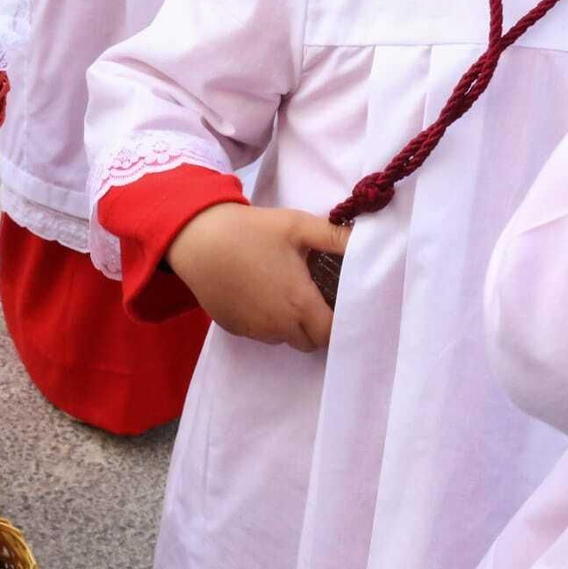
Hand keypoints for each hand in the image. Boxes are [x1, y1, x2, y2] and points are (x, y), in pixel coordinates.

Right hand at [167, 203, 349, 351]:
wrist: (199, 241)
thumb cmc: (252, 232)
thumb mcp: (299, 226)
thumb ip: (336, 236)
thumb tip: (368, 239)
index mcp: (300, 303)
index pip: (331, 333)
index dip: (339, 323)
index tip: (337, 306)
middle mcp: (279, 325)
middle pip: (310, 343)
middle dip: (317, 328)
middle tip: (315, 300)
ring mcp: (254, 329)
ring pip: (283, 339)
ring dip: (291, 326)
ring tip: (284, 295)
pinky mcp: (235, 328)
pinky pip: (259, 334)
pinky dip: (265, 323)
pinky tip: (259, 295)